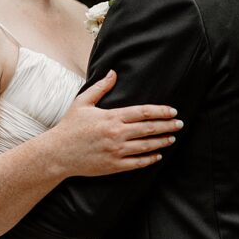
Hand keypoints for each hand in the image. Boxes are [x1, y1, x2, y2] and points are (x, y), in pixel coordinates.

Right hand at [50, 71, 181, 176]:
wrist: (59, 153)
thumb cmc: (70, 126)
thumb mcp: (83, 101)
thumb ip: (101, 87)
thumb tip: (114, 72)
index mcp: (112, 116)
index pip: (143, 112)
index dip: (160, 111)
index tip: (172, 110)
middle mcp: (117, 134)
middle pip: (148, 129)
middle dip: (167, 126)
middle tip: (180, 124)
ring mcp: (116, 151)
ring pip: (146, 146)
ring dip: (161, 142)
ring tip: (172, 138)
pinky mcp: (113, 166)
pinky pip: (136, 163)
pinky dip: (149, 159)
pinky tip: (157, 155)